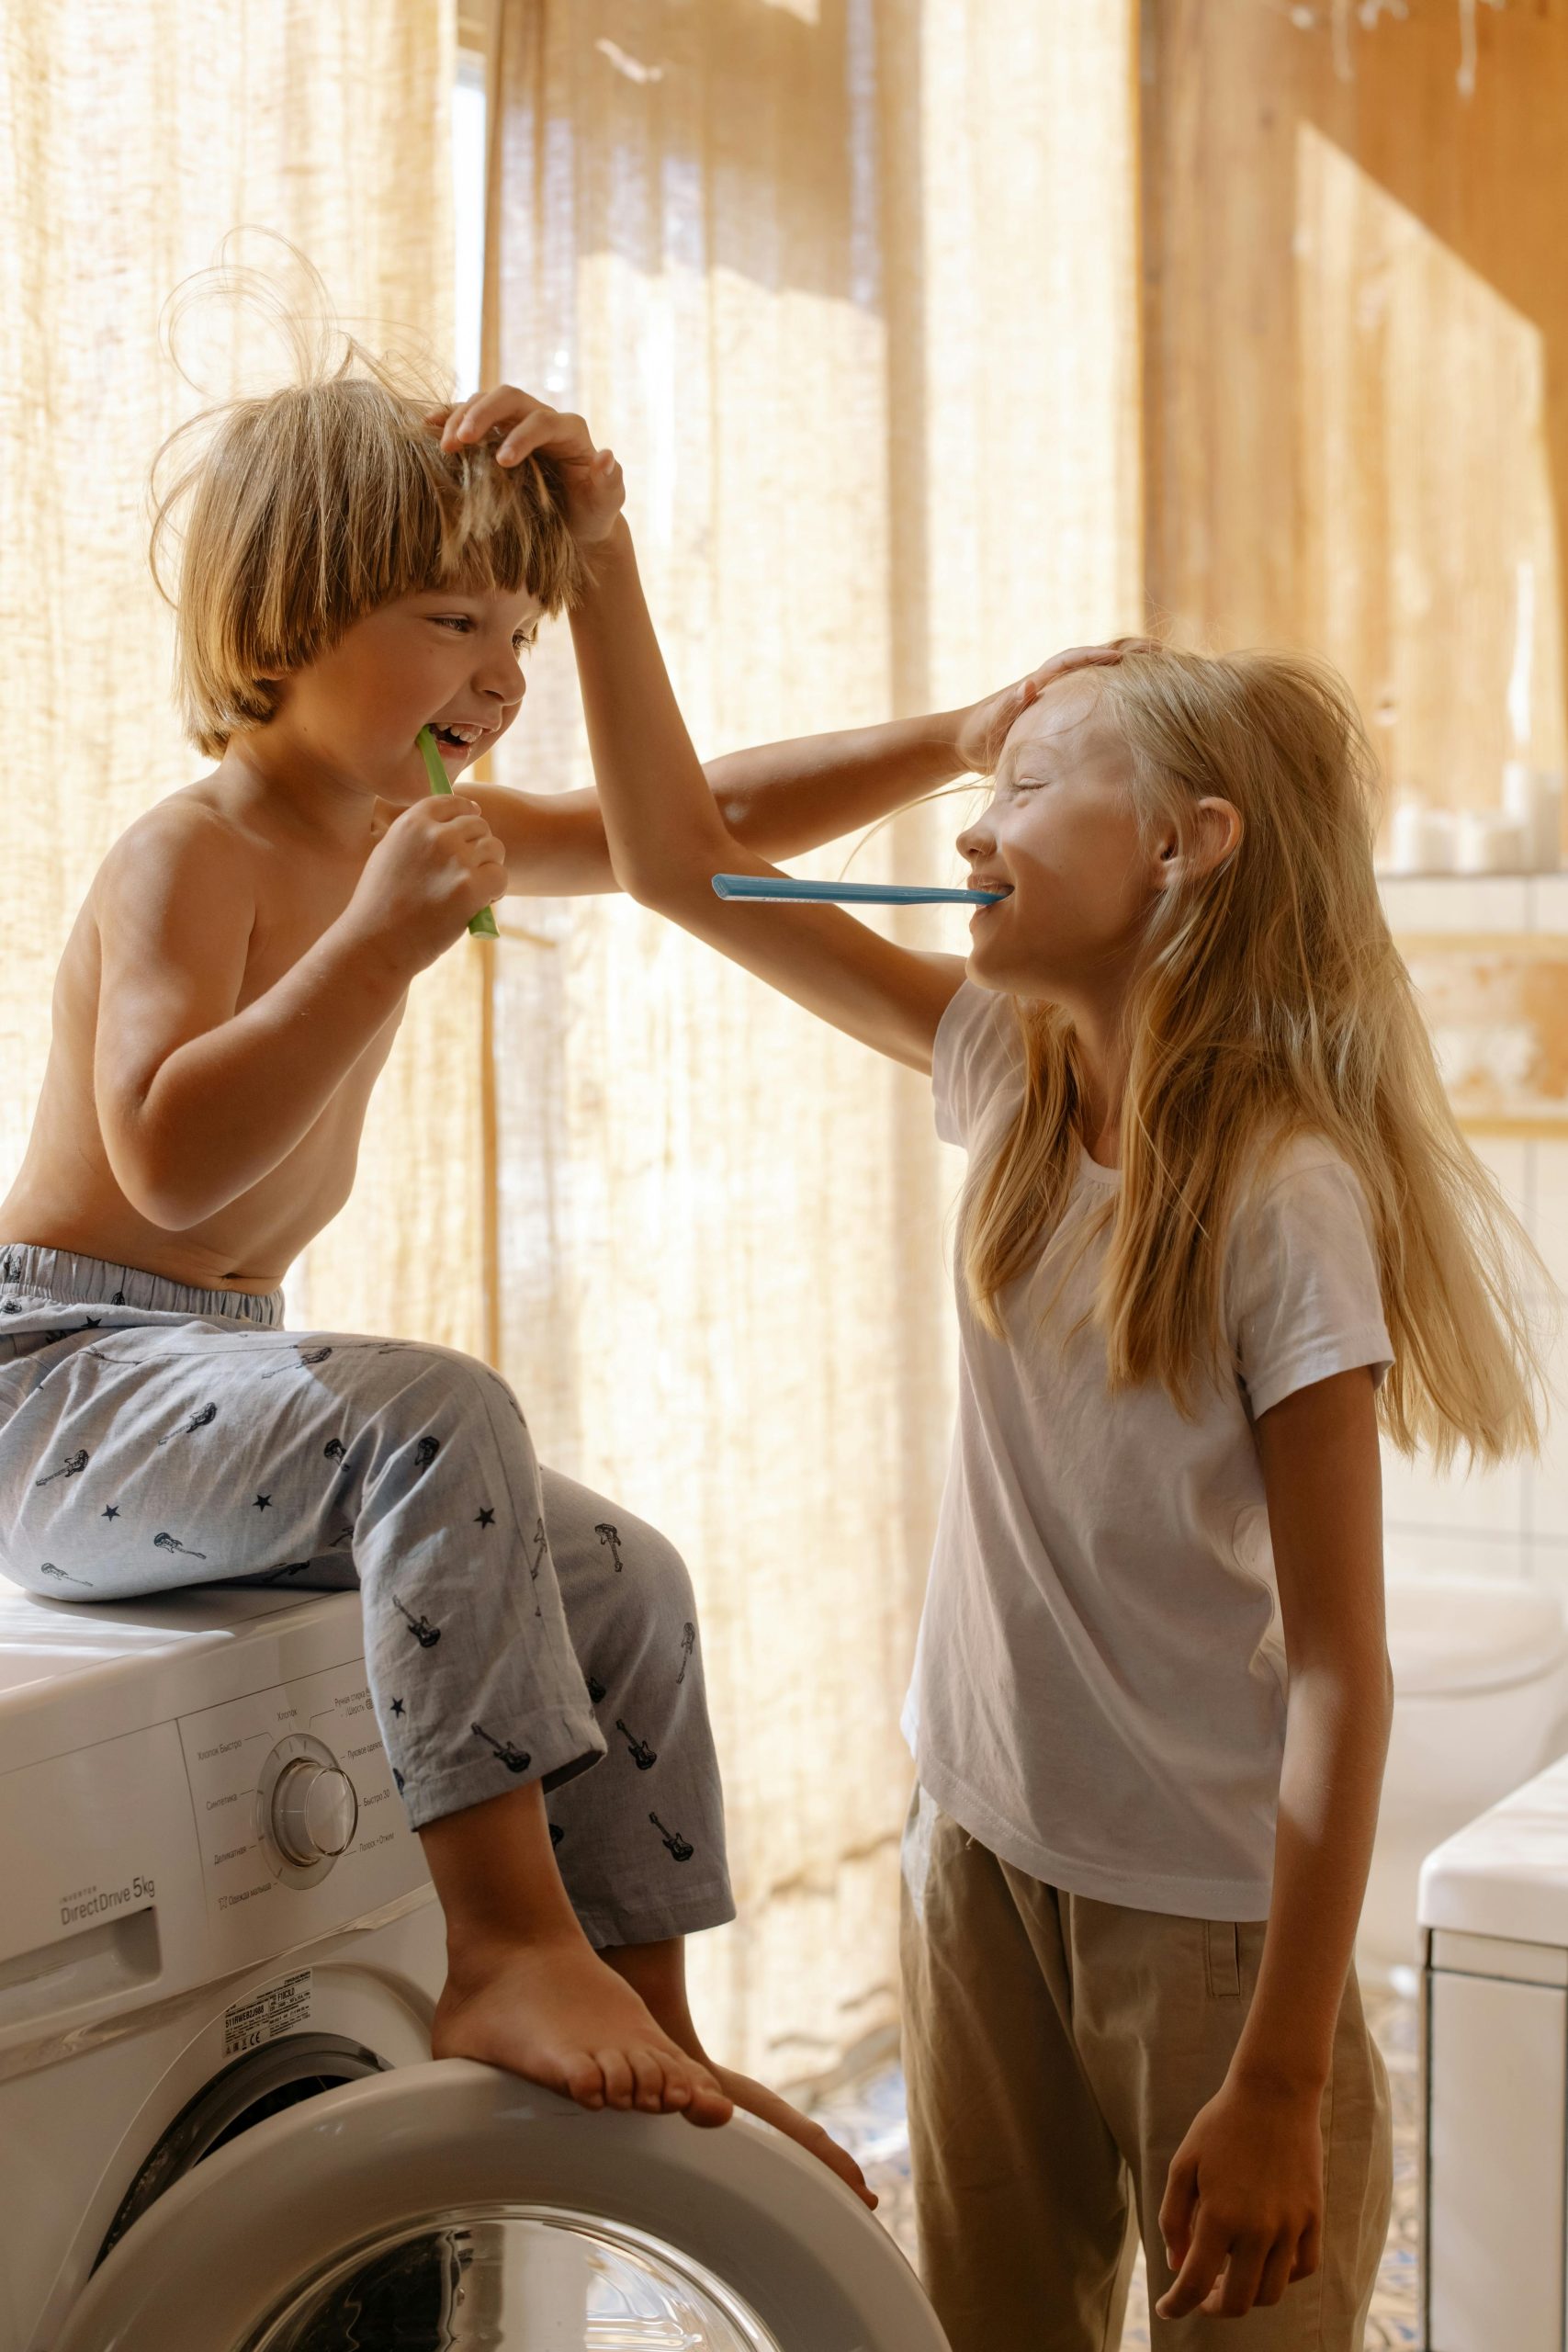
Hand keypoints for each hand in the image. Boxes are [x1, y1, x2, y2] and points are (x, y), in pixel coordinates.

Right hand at [342, 796, 507, 976]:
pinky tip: (481, 904)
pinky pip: (500, 876)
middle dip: (479, 845)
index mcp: (412, 823)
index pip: (452, 802)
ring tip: (475, 889)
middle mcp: (435, 835)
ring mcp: (455, 860)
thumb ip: (417, 836)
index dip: (467, 811)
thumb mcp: (388, 854)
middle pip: (479, 825)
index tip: (474, 818)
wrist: (375, 943)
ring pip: (495, 848)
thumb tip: (451, 823)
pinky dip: (496, 890)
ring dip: (490, 867)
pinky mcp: (471, 888)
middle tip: (471, 871)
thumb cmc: (378, 906)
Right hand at [427, 386, 625, 545]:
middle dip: (484, 414)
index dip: (522, 436)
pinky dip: (449, 417)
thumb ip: (611, 483)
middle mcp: (542, 419)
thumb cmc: (592, 514)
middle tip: (460, 440)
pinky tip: (427, 426)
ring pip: (486, 401)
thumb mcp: (607, 504)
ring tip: (445, 445)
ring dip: (462, 416)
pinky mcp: (496, 434)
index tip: (502, 463)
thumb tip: (607, 456)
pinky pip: (470, 416)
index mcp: (570, 432)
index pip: (544, 421)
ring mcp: (516, 424)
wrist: (576, 522)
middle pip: (510, 398)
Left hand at [951, 638, 1158, 772]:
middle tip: (1162, 651)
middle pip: (1097, 657)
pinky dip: (1125, 688)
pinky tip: (1147, 700)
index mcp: (1040, 680)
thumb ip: (1007, 705)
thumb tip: (1029, 684)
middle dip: (1128, 651)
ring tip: (1166, 668)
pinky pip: (1102, 692)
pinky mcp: (1067, 707)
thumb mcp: (990, 723)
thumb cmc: (979, 734)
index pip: (1073, 660)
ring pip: (1103, 673)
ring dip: (1132, 667)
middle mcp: (1055, 680)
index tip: (1122, 658)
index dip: (1097, 656)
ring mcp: (1063, 692)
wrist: (967, 741)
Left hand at [1155, 2076, 1323, 2320]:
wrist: (1274, 2092)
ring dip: (1248, 2295)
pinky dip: (1282, 2277)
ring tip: (1231, 2275)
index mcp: (1219, 2216)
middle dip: (1213, 2307)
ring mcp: (1291, 2225)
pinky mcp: (1313, 2217)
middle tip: (1201, 2294)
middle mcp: (1258, 2229)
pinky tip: (1265, 2261)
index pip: (1196, 2284)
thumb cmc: (1220, 2125)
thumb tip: (1177, 2265)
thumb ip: (1174, 2219)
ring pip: (1272, 2292)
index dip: (1177, 2304)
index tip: (1165, 2310)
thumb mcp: (1183, 2164)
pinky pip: (1303, 2268)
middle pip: (1238, 2301)